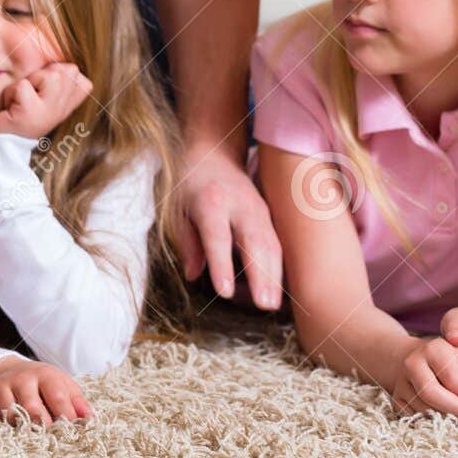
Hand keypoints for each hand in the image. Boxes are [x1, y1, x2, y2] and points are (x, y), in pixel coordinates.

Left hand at [0, 62, 91, 139]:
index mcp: (70, 102)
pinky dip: (11, 93)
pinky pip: (22, 86)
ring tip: (20, 101)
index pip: (76, 71)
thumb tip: (65, 59)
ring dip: (26, 84)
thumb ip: (57, 75)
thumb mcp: (40, 92)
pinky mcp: (30, 115)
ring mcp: (50, 113)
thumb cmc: (16, 113)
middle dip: (38, 76)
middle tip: (27, 98)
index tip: (38, 94)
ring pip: (48, 75)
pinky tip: (10, 110)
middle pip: (63, 69)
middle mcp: (64, 108)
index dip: (51, 73)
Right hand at [0, 356, 90, 424]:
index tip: (72, 433)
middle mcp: (24, 379)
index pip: (57, 396)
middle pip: (32, 406)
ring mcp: (4, 386)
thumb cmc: (43, 383)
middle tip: (48, 437)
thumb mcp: (63, 385)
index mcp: (46, 376)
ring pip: (10, 411)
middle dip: (41, 423)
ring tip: (27, 433)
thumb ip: (77, 402)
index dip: (66, 416)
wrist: (10, 369)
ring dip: (19, 426)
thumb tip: (92, 420)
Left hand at [177, 143, 282, 309]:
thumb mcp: (176, 207)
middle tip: (265, 305)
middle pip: (253, 242)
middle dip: (261, 275)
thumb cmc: (189, 183)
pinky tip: (280, 291)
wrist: (212, 153)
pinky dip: (280, 267)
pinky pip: (277, 243)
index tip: (225, 292)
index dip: (222, 264)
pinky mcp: (268, 216)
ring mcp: (258, 210)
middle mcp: (239, 205)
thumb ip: (186, 241)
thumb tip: (193, 274)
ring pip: (271, 244)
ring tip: (274, 305)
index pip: (217, 237)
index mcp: (210, 202)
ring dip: (275, 276)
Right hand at [390, 334, 457, 416]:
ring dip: (445, 416)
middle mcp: (412, 363)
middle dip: (455, 409)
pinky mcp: (396, 398)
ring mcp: (401, 381)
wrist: (419, 358)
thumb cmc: (453, 359)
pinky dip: (430, 420)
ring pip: (423, 408)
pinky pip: (413, 417)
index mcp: (434, 349)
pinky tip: (443, 414)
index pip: (453, 379)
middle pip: (431, 394)